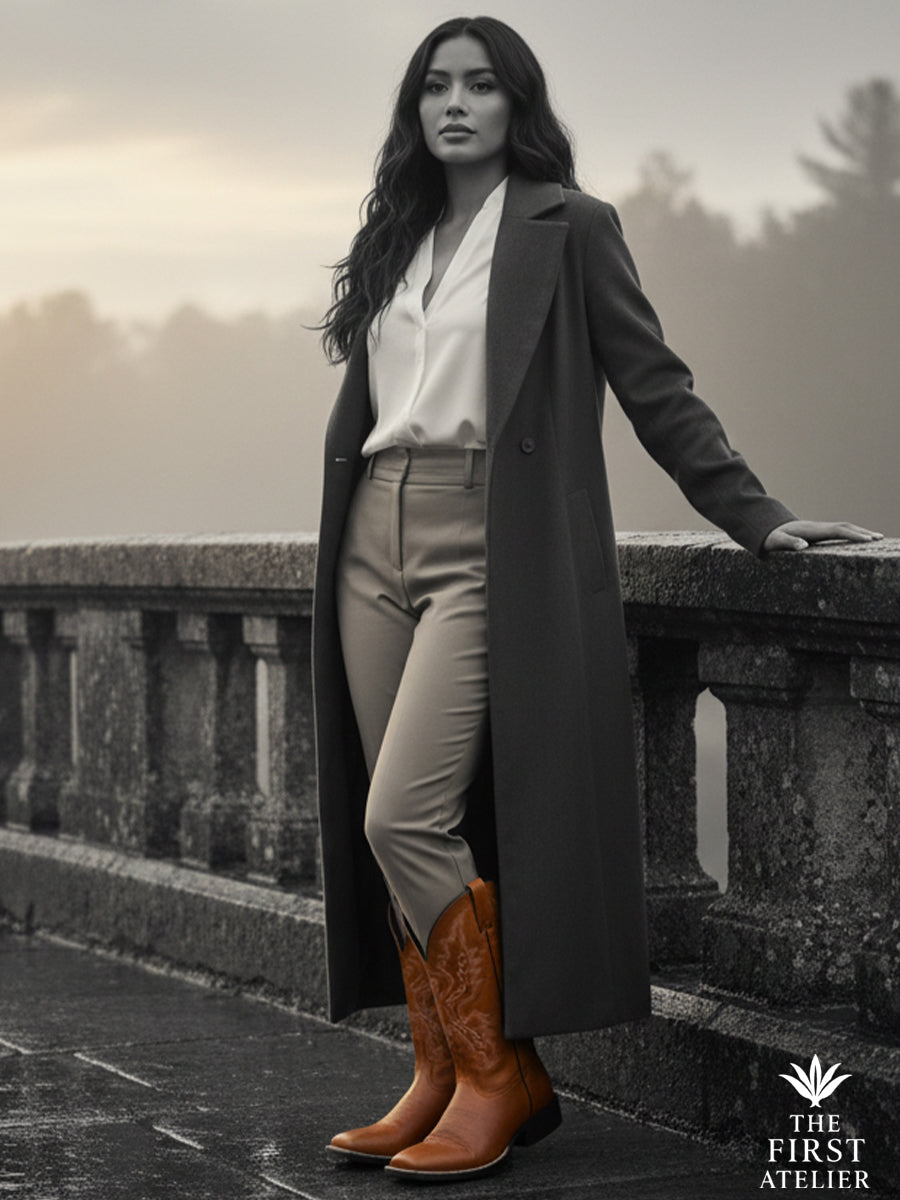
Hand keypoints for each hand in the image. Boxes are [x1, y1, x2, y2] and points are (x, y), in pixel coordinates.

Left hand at [763, 520, 884, 552]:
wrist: (766, 528)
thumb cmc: (771, 537)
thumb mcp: (776, 542)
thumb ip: (789, 543)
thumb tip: (803, 546)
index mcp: (811, 530)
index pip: (836, 530)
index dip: (852, 534)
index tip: (867, 540)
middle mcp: (817, 527)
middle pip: (844, 527)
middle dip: (861, 532)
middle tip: (878, 538)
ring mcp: (818, 529)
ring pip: (842, 528)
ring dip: (858, 532)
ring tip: (874, 538)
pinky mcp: (817, 532)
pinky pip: (837, 532)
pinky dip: (850, 534)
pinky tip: (857, 539)